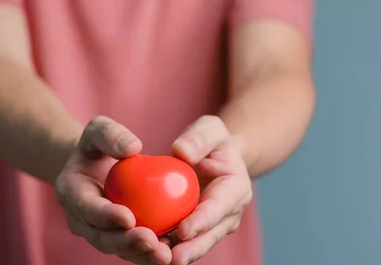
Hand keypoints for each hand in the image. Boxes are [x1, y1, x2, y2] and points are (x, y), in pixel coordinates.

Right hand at [55, 116, 172, 264]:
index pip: (87, 208)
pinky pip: (133, 251)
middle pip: (101, 237)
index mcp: (71, 193)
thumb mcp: (99, 129)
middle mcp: (81, 220)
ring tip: (165, 255)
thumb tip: (133, 148)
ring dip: (141, 255)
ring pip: (118, 250)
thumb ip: (111, 135)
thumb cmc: (99, 143)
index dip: (106, 216)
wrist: (94, 165)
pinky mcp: (116, 239)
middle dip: (126, 243)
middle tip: (151, 241)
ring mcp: (97, 233)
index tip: (129, 217)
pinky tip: (173, 253)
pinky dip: (149, 255)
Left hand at [168, 115, 252, 264]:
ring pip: (195, 246)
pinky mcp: (196, 233)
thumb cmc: (212, 141)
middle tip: (169, 257)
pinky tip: (144, 254)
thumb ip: (199, 138)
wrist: (216, 157)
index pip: (219, 208)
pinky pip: (181, 244)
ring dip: (177, 255)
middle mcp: (228, 214)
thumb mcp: (210, 129)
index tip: (183, 229)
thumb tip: (181, 152)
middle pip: (210, 236)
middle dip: (191, 249)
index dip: (203, 221)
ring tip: (155, 260)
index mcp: (236, 189)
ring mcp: (213, 227)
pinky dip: (165, 250)